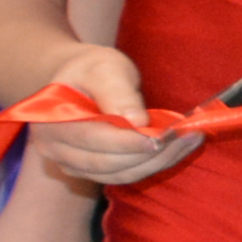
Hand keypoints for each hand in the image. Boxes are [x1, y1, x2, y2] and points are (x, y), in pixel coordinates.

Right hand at [28, 45, 196, 189]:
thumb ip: (116, 91)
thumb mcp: (104, 67)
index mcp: (51, 120)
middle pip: (108, 163)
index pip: (94, 139)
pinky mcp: (91, 171)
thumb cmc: (91, 68)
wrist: (78, 80)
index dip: (129, 142)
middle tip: (188, 136)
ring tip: (191, 139)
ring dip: (159, 161)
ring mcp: (71, 164)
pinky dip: (153, 164)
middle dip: (152, 153)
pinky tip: (178, 148)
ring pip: (120, 174)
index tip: (161, 137)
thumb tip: (136, 121)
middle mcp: (55, 149)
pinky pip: (125, 174)